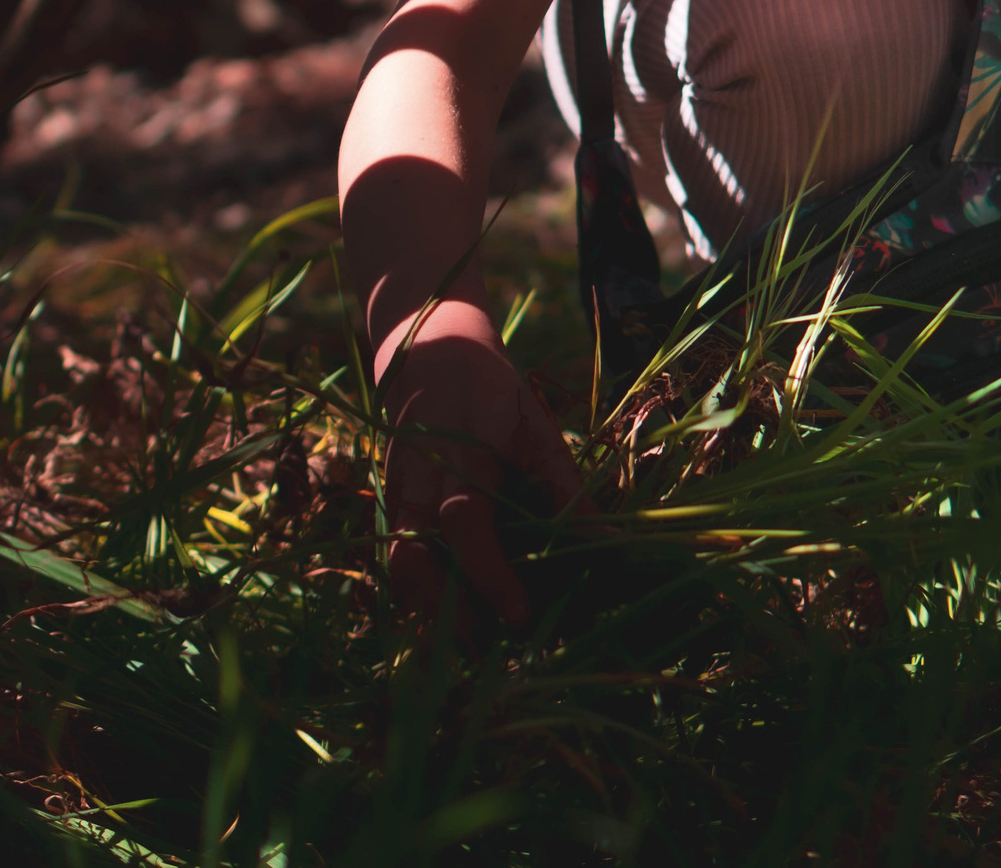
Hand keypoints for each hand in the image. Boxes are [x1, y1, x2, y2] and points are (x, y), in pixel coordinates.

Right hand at [375, 296, 580, 624]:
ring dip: (429, 612)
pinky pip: (395, 561)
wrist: (428, 351)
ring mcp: (395, 498)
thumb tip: (611, 545)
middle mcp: (415, 484)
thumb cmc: (492, 392)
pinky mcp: (389, 508)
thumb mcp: (536, 430)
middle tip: (490, 650)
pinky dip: (420, 595)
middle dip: (447, 614)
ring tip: (474, 644)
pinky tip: (454, 617)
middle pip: (410, 563)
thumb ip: (565, 489)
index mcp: (458, 459)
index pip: (464, 526)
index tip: (520, 615)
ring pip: (395, 569)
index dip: (490, 575)